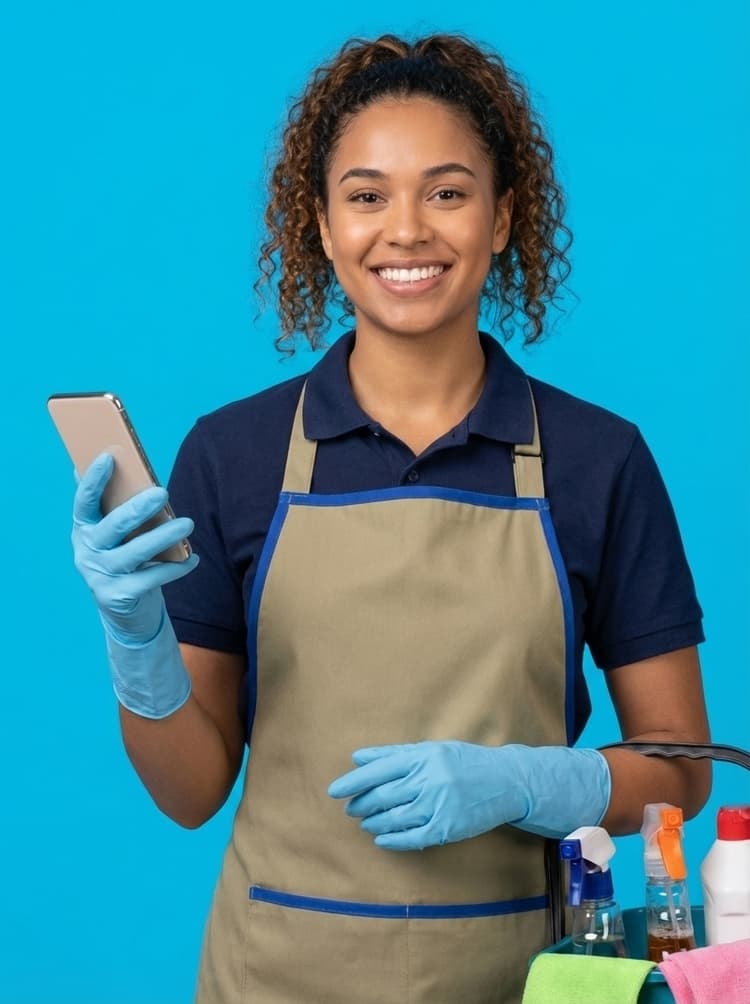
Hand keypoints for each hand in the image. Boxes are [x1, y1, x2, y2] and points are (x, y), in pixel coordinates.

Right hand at [72, 452, 198, 717]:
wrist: (124, 612)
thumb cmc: (125, 559)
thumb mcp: (115, 535)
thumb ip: (116, 505)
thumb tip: (117, 457)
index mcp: (83, 530)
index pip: (83, 502)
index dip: (94, 479)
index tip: (109, 455)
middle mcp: (86, 552)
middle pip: (112, 527)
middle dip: (137, 509)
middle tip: (163, 492)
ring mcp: (101, 576)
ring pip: (135, 553)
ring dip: (164, 537)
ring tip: (188, 524)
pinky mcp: (120, 597)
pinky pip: (152, 578)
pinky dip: (176, 568)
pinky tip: (193, 559)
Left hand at [328, 741, 610, 849]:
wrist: (506, 781)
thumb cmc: (465, 762)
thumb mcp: (431, 749)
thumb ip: (393, 754)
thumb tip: (357, 756)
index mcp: (423, 757)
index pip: (378, 770)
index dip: (353, 782)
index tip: (335, 790)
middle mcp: (429, 780)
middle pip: (383, 795)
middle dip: (361, 804)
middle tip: (350, 808)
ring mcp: (438, 806)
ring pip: (394, 818)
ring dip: (374, 822)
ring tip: (365, 822)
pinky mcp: (447, 828)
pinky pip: (412, 838)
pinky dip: (392, 840)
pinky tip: (381, 839)